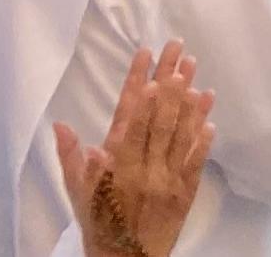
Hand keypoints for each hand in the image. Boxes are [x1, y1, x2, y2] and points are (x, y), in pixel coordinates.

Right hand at [52, 44, 211, 256]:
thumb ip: (70, 158)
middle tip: (179, 50)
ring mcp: (166, 178)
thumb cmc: (99, 222)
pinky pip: (196, 160)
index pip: (128, 116)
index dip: (138, 85)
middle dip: (169, 80)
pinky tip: (210, 114)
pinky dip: (202, 138)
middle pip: (158, 116)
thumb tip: (61, 125)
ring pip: (179, 133)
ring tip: (196, 69)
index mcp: (116, 163)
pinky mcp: (185, 190)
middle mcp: (143, 167)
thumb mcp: (78, 193)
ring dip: (188, 100)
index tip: (146, 59)